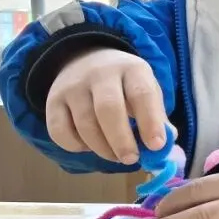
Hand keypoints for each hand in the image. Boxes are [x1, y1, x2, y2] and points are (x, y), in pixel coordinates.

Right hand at [46, 48, 168, 163]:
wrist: (84, 59)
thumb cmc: (124, 83)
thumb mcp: (146, 90)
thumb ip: (157, 117)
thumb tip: (166, 147)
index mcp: (132, 69)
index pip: (142, 94)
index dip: (150, 122)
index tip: (157, 146)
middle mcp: (100, 74)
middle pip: (108, 109)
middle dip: (121, 140)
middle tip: (131, 159)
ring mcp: (73, 86)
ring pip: (85, 123)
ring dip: (102, 148)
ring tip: (115, 156)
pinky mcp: (52, 100)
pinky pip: (60, 131)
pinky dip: (75, 146)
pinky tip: (89, 146)